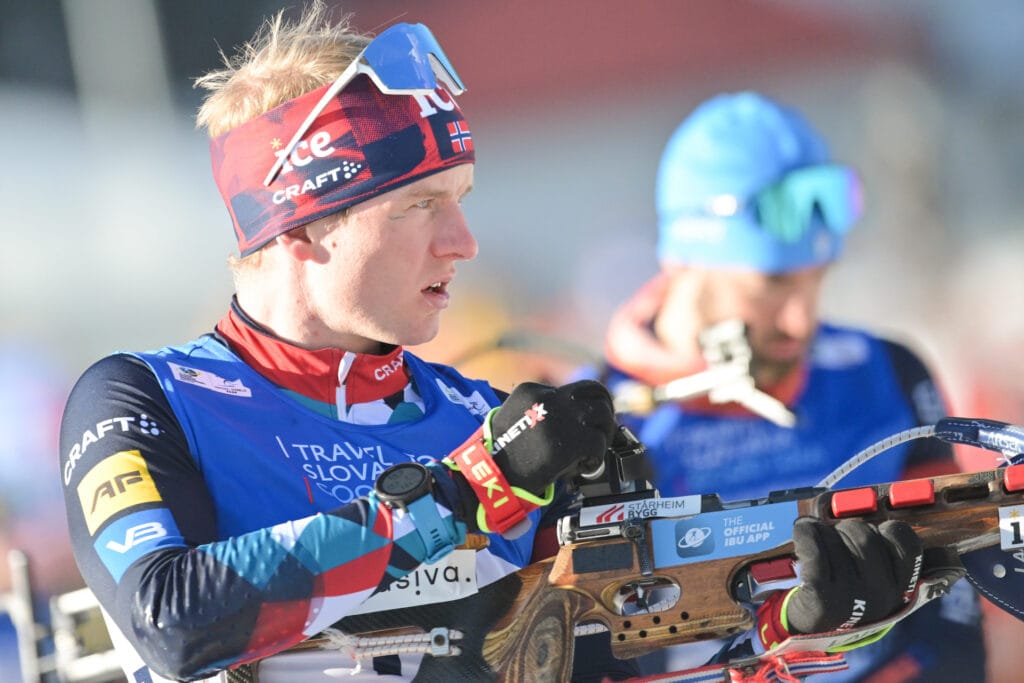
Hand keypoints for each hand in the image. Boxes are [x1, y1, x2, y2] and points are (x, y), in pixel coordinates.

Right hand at [489, 380, 616, 495]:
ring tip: (594, 450)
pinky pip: (598, 442)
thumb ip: (542, 410)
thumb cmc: (503, 454)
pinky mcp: (569, 441)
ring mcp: (561, 418)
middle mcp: (549, 398)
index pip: (574, 389)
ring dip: (604, 433)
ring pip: (603, 414)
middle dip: (606, 409)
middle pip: (596, 392)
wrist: (493, 476)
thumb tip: (576, 419)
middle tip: (604, 430)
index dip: (587, 405)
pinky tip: (585, 466)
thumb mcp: (517, 417)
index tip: (590, 421)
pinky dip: (596, 456)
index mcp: (533, 390)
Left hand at [785, 518, 922, 633]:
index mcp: (904, 590)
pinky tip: (803, 531)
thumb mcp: (877, 579)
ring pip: (836, 536)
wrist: (815, 626)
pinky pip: (813, 548)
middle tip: (837, 537)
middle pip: (865, 534)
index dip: (887, 528)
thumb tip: (874, 506)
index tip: (873, 530)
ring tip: (818, 543)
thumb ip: (886, 550)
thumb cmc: (848, 591)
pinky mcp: (823, 597)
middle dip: (846, 528)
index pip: (907, 544)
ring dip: (822, 531)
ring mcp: (853, 598)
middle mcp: (883, 596)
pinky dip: (805, 532)